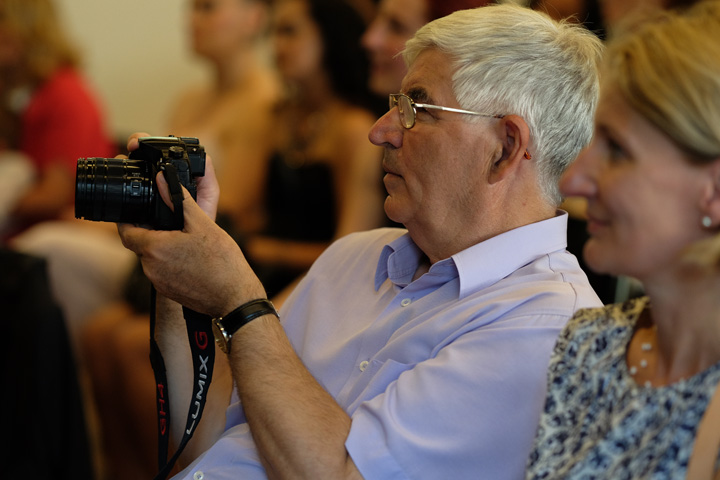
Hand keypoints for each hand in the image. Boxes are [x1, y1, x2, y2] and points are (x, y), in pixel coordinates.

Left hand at [120, 136, 264, 316]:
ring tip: (185, 240)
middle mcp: (150, 267)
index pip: (126, 231)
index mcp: (154, 248)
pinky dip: (170, 262)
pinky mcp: (169, 292)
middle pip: (140, 244)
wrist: (234, 298)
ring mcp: (159, 282)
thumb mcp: (202, 224)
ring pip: (152, 258)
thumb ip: (179, 200)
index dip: (126, 219)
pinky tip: (191, 258)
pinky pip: (162, 272)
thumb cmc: (222, 263)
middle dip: (150, 232)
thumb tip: (162, 179)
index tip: (132, 210)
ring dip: (162, 248)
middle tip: (168, 222)